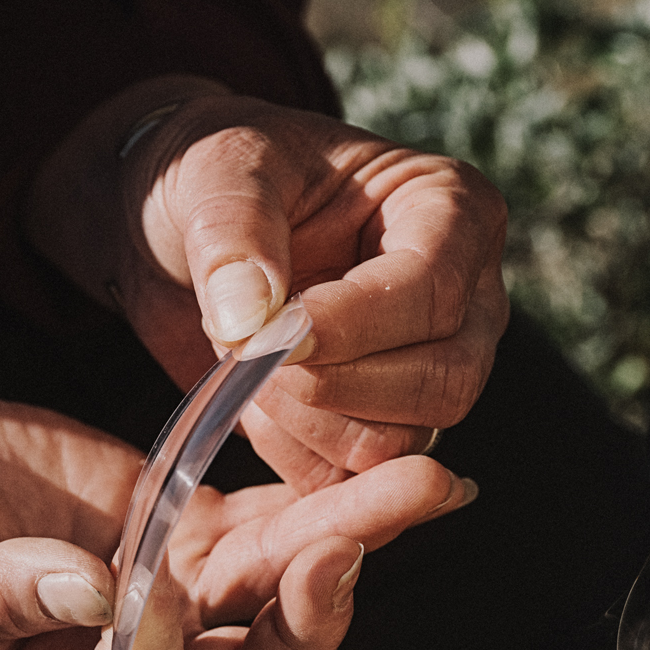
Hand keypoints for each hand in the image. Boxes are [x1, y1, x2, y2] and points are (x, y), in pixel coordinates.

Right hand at [0, 343, 475, 649]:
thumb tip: (96, 594)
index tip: (153, 579)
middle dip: (308, 624)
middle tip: (348, 551)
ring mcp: (169, 598)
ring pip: (280, 594)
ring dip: (352, 542)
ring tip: (429, 486)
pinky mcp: (189, 530)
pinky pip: (274, 526)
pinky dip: (331, 499)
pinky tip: (395, 468)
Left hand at [28, 79, 509, 493]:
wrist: (182, 228)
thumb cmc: (216, 175)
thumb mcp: (213, 172)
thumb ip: (232, 235)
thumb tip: (254, 318)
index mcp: (450, 208)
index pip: (433, 290)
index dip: (352, 324)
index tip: (266, 333)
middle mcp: (467, 297)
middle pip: (444, 379)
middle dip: (332, 384)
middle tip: (244, 354)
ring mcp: (436, 367)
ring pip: (406, 441)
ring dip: (306, 423)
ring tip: (238, 366)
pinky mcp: (389, 423)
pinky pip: (361, 477)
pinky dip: (296, 458)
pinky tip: (250, 406)